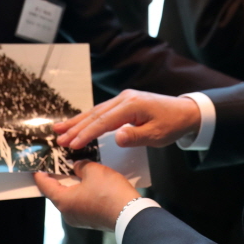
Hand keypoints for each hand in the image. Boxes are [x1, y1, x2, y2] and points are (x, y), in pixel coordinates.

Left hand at [34, 160, 139, 230]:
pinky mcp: (90, 220)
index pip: (44, 185)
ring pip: (69, 198)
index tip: (37, 165)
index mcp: (63, 201)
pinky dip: (80, 192)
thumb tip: (77, 167)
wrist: (131, 214)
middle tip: (57, 162)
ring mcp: (79, 219)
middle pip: (56, 192)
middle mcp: (67, 213)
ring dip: (70, 184)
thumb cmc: (109, 192)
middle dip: (57, 177)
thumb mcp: (93, 170)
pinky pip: (80, 203)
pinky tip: (87, 181)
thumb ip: (80, 165)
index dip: (40, 173)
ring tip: (73, 168)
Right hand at [54, 89, 200, 149]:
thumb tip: (116, 137)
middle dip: (75, 127)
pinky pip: (102, 111)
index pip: (104, 121)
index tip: (72, 144)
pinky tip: (77, 123)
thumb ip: (135, 136)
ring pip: (96, 111)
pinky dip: (88, 118)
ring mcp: (123, 99)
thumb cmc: (172, 124)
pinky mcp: (124, 103)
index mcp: (132, 105)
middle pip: (95, 114)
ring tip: (59, 128)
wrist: (185, 111)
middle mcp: (124, 99)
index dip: (87, 133)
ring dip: (77, 121)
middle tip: (58, 137)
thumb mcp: (156, 135)